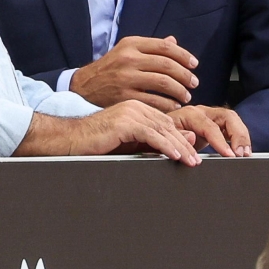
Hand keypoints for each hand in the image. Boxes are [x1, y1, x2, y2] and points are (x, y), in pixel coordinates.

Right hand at [14, 100, 199, 165]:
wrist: (70, 140)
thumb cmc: (95, 142)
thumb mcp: (128, 141)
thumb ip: (151, 140)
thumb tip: (182, 142)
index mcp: (136, 107)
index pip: (166, 123)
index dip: (182, 138)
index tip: (195, 153)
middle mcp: (135, 106)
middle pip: (168, 126)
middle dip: (186, 144)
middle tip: (199, 160)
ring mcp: (129, 113)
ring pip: (163, 131)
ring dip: (180, 148)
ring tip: (193, 162)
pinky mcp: (123, 123)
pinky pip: (150, 136)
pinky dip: (166, 147)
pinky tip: (175, 156)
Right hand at [68, 35, 197, 110]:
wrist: (83, 87)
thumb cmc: (109, 69)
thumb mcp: (125, 51)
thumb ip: (149, 48)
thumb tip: (173, 40)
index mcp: (131, 44)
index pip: (165, 46)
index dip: (183, 55)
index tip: (194, 64)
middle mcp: (128, 58)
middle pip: (167, 65)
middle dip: (185, 75)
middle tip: (194, 83)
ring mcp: (126, 78)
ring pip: (163, 83)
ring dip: (179, 91)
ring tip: (186, 96)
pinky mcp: (124, 97)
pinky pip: (154, 101)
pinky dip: (168, 105)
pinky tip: (173, 107)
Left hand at [169, 105, 250, 157]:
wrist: (163, 134)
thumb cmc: (165, 136)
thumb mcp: (166, 139)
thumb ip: (178, 137)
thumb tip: (192, 136)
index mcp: (190, 114)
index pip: (210, 127)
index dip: (221, 142)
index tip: (230, 155)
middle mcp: (203, 112)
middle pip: (228, 117)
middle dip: (238, 135)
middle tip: (242, 154)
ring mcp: (212, 117)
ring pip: (234, 120)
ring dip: (242, 137)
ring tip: (246, 154)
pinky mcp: (217, 124)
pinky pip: (233, 128)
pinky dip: (240, 139)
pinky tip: (243, 151)